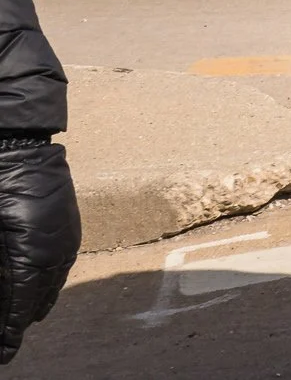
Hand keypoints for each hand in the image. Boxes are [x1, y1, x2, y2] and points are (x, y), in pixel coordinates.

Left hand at [0, 138, 78, 362]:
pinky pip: (60, 265)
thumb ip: (2, 268)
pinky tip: (38, 291)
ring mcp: (65, 240)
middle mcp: (54, 252)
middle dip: (20, 323)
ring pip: (51, 284)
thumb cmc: (1, 191)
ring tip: (23, 322)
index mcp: (31, 256)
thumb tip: (7, 297)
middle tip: (6, 344)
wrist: (20, 151)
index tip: (3, 354)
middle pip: (37, 300)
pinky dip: (47, 283)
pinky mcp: (69, 229)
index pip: (20, 306)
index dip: (10, 332)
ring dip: (36, 304)